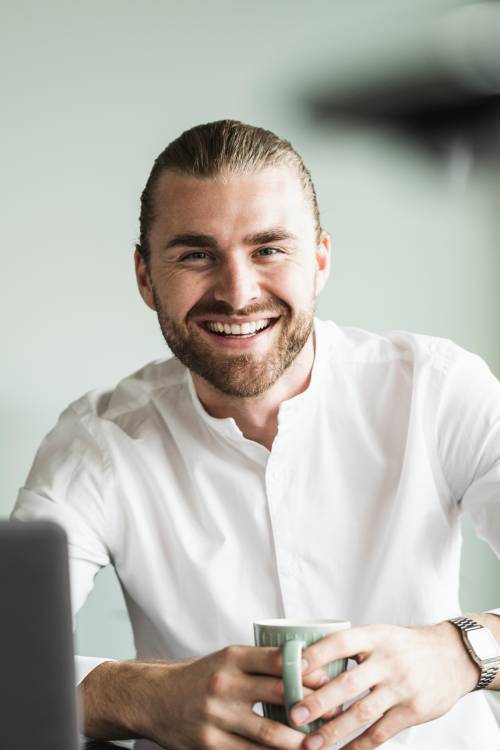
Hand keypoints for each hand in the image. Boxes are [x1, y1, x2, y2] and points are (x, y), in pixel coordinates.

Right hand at [139, 645, 330, 749]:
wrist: (155, 699)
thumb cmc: (201, 677)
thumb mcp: (227, 659)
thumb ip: (260, 664)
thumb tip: (308, 671)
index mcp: (232, 657)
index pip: (277, 660)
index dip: (307, 671)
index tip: (329, 680)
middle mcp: (224, 684)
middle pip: (279, 696)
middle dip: (311, 708)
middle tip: (334, 715)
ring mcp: (217, 716)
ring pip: (269, 733)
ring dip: (299, 741)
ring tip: (320, 744)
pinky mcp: (210, 744)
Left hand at [288, 622, 478, 748]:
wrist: (452, 656)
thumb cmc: (405, 646)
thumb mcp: (380, 634)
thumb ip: (351, 646)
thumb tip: (306, 659)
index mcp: (375, 637)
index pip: (341, 642)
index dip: (317, 654)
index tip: (293, 668)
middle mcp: (388, 661)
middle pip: (348, 683)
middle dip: (318, 702)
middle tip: (294, 715)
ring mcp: (401, 687)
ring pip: (362, 714)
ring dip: (334, 731)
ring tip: (311, 744)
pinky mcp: (413, 711)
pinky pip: (381, 733)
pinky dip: (359, 746)